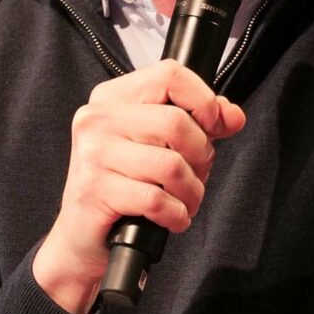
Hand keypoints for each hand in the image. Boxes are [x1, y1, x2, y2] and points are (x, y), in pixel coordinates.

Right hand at [31, 58, 244, 313]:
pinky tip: (171, 218)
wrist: (81, 238)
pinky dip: (176, 215)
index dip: (204, 101)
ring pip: (172, 164)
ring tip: (184, 201)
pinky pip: (157, 199)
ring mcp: (93, 154)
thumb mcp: (157, 146)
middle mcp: (97, 119)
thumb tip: (232, 115)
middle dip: (201, 156)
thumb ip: (197, 123)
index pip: (170, 74)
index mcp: (111, 98)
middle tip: (196, 175)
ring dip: (192, 192)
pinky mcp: (95, 190)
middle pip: (177, 122)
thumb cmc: (121, 187)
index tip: (214, 126)